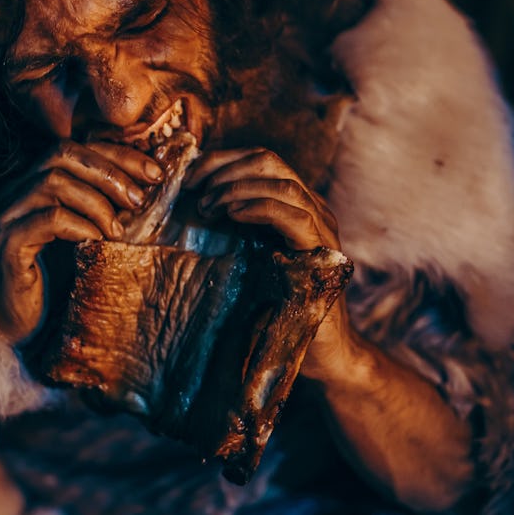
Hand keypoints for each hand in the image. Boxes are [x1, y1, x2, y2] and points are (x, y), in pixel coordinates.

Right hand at [0, 140, 162, 340]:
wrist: (26, 328)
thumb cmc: (60, 280)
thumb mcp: (89, 234)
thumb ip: (106, 206)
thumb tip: (149, 183)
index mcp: (33, 183)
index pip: (75, 148)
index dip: (117, 155)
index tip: (154, 173)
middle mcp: (14, 192)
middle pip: (61, 154)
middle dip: (109, 172)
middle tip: (139, 199)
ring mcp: (6, 216)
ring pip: (54, 182)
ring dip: (97, 202)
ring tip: (119, 229)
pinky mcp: (7, 243)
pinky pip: (48, 219)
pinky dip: (81, 226)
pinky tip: (97, 243)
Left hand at [185, 146, 348, 377]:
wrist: (318, 353)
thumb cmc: (276, 309)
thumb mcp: (247, 259)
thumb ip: (232, 229)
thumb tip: (189, 205)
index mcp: (295, 205)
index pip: (261, 160)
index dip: (222, 160)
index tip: (189, 177)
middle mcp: (314, 210)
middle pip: (270, 162)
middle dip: (224, 168)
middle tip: (194, 191)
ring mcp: (323, 230)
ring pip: (283, 183)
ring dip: (236, 188)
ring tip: (208, 207)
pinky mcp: (324, 255)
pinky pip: (294, 216)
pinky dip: (259, 208)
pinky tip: (232, 216)